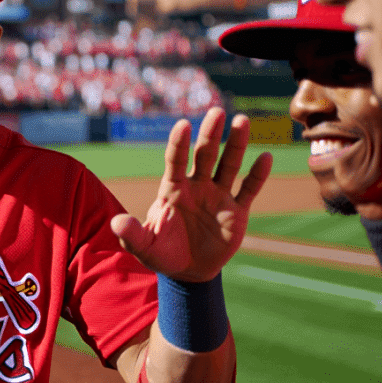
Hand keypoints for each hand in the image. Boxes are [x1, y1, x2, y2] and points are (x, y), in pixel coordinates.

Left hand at [110, 107, 272, 281]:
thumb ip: (132, 234)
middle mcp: (196, 186)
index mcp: (173, 189)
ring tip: (242, 121)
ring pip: (229, 164)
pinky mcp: (236, 210)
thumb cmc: (162, 253)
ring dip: (235, 144)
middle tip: (217, 111)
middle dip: (210, 134)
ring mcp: (218, 195)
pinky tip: (265, 157)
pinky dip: (257, 174)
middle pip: (204, 154)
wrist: (188, 271)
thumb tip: (116, 222)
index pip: (175, 161)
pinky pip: (248, 189)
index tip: (183, 125)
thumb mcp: (144, 246)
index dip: (178, 144)